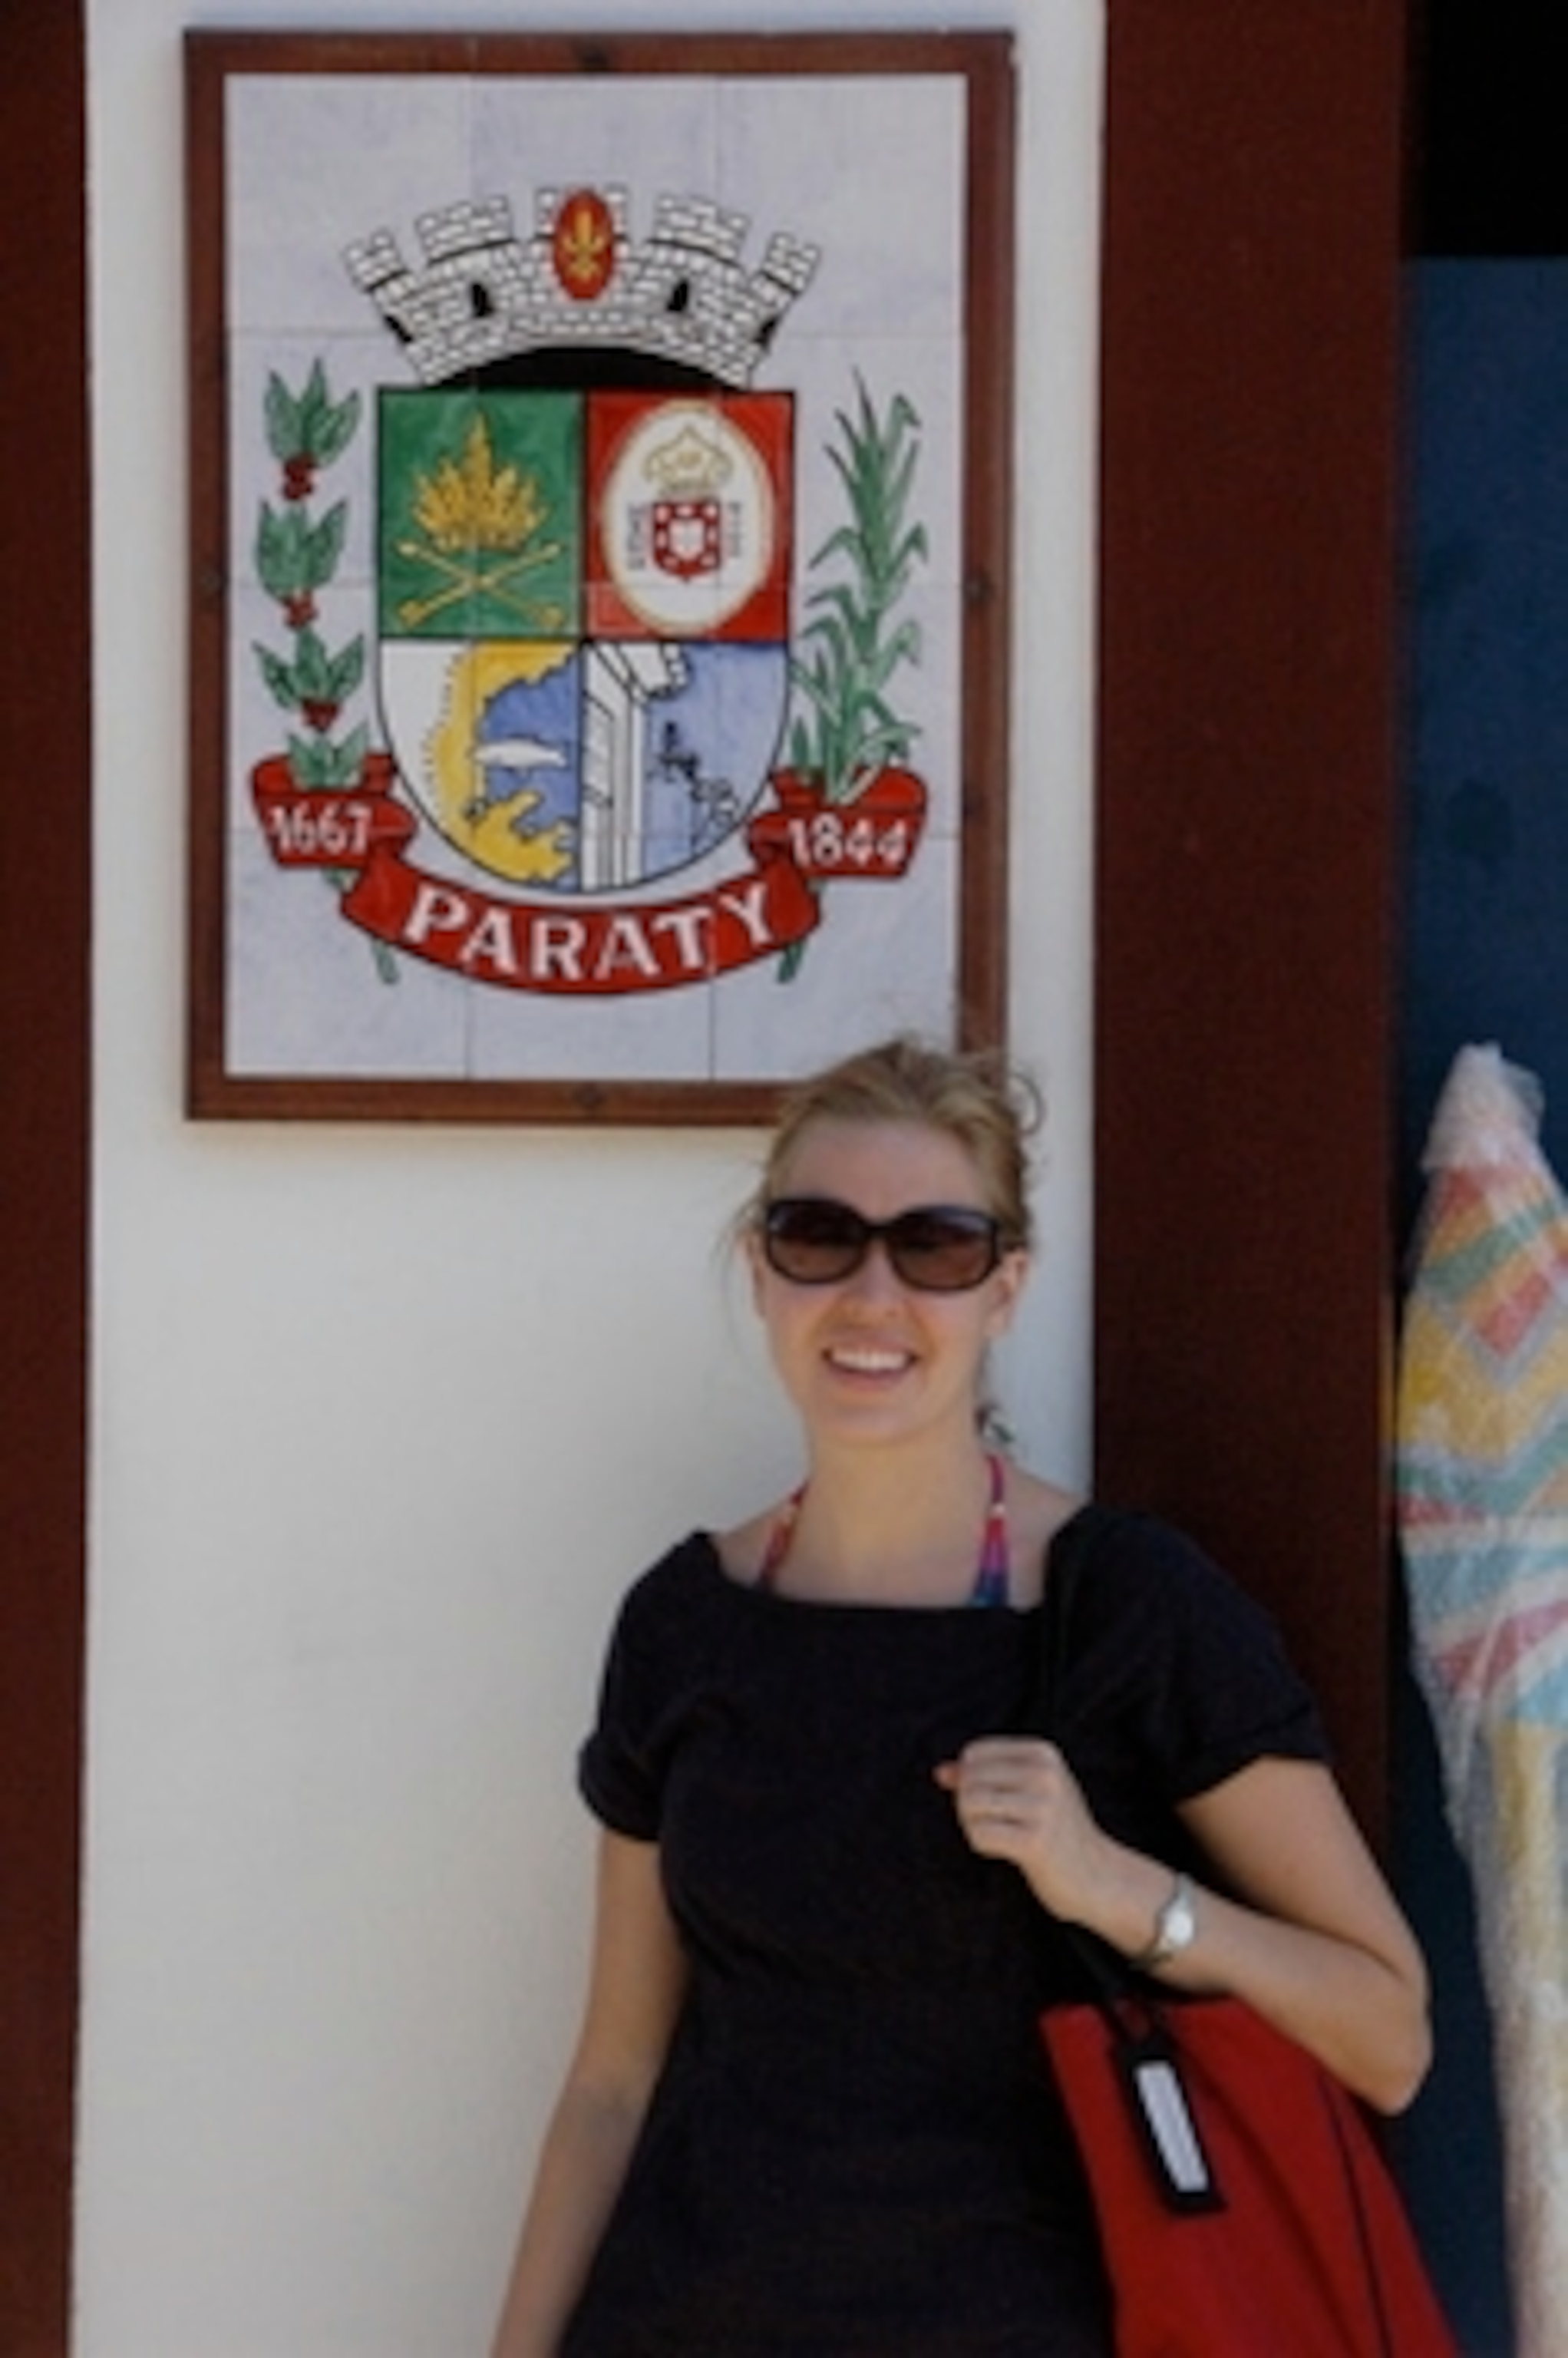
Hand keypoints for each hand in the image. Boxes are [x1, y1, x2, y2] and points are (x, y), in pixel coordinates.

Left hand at [934, 1736, 1112, 1919]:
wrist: (1098, 1876)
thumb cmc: (1056, 1831)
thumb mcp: (1026, 1791)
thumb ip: (983, 1777)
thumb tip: (940, 1772)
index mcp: (1043, 1753)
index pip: (974, 1753)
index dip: (971, 1779)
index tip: (995, 1802)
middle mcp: (1044, 1773)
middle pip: (968, 1779)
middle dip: (969, 1806)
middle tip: (997, 1825)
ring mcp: (1042, 1806)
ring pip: (969, 1805)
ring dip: (974, 1826)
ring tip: (1001, 1837)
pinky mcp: (1035, 1841)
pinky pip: (979, 1835)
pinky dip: (983, 1845)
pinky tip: (1007, 1852)